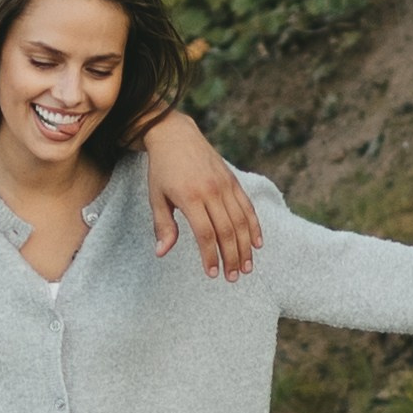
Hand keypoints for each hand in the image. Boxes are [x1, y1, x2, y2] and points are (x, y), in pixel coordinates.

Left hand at [140, 106, 262, 281]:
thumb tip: (162, 253)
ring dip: (245, 247)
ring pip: (241, 221)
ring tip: (246, 267)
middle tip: (232, 277)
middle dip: (231, 257)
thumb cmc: (162, 169)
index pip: (205, 233)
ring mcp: (225, 185)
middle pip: (227, 230)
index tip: (212, 273)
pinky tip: (257, 243)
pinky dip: (254, 226)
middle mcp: (211, 191)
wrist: (175, 135)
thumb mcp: (156, 197)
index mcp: (190, 197)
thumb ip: (163, 225)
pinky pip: (247, 206)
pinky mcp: (232, 181)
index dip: (210, 255)